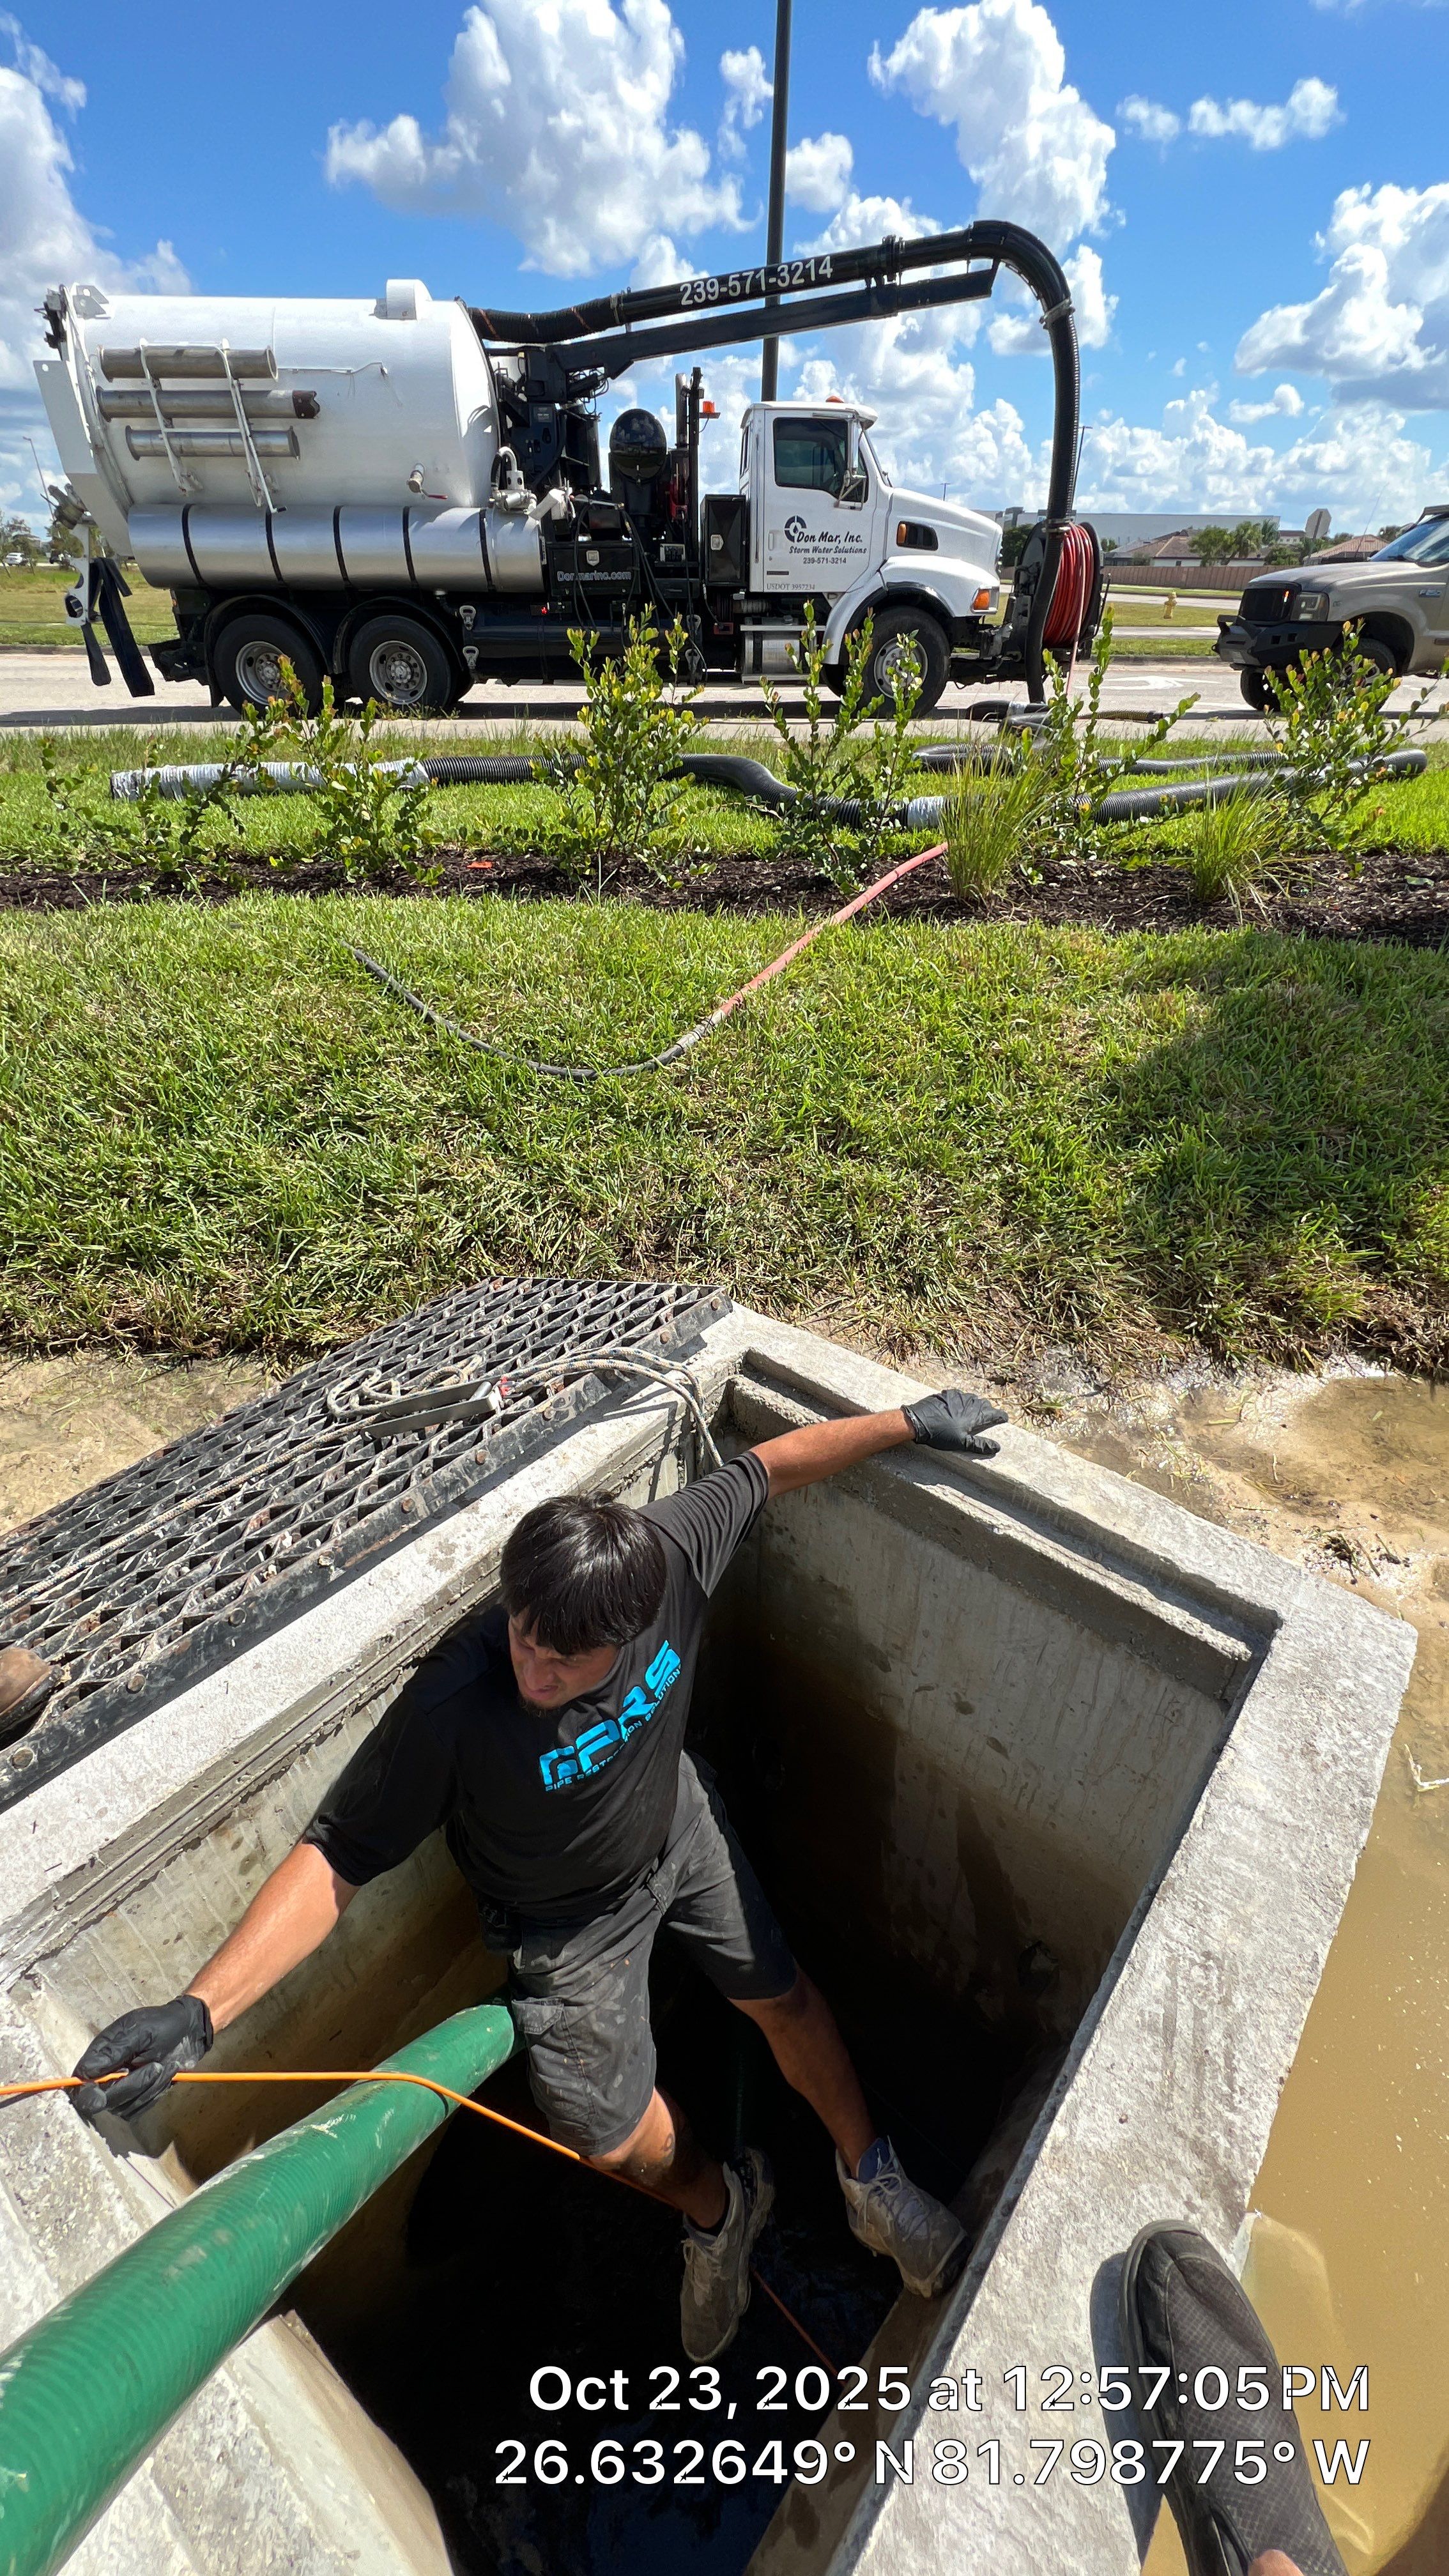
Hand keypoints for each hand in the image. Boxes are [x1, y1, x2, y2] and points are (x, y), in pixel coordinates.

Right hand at [71, 1994, 213, 2124]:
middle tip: (155, 2065)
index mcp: (99, 2054)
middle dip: (132, 2085)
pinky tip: (166, 2074)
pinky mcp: (135, 2099)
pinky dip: (154, 2093)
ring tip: (164, 2065)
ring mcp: (119, 2090)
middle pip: (103, 2100)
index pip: (80, 2082)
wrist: (188, 2031)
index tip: (101, 2095)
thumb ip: (113, 2053)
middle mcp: (105, 2075)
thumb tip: (84, 2073)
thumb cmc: (162, 2025)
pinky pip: (138, 2109)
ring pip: (122, 2107)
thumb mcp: (139, 2033)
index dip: (86, 2093)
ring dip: (148, 2087)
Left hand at [901, 1388, 1007, 1458]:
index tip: (1004, 1419)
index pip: (994, 1413)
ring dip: (975, 1404)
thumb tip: (997, 1447)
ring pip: (972, 1398)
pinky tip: (958, 1406)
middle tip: (988, 1417)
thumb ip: (980, 1445)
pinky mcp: (946, 1394)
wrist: (918, 1421)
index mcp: (975, 1415)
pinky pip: (960, 1395)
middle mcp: (969, 1402)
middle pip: (984, 1404)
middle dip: (988, 1410)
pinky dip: (962, 1400)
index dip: (1001, 1416)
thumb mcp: (961, 1443)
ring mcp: (957, 1396)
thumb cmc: (940, 1434)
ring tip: (973, 1412)